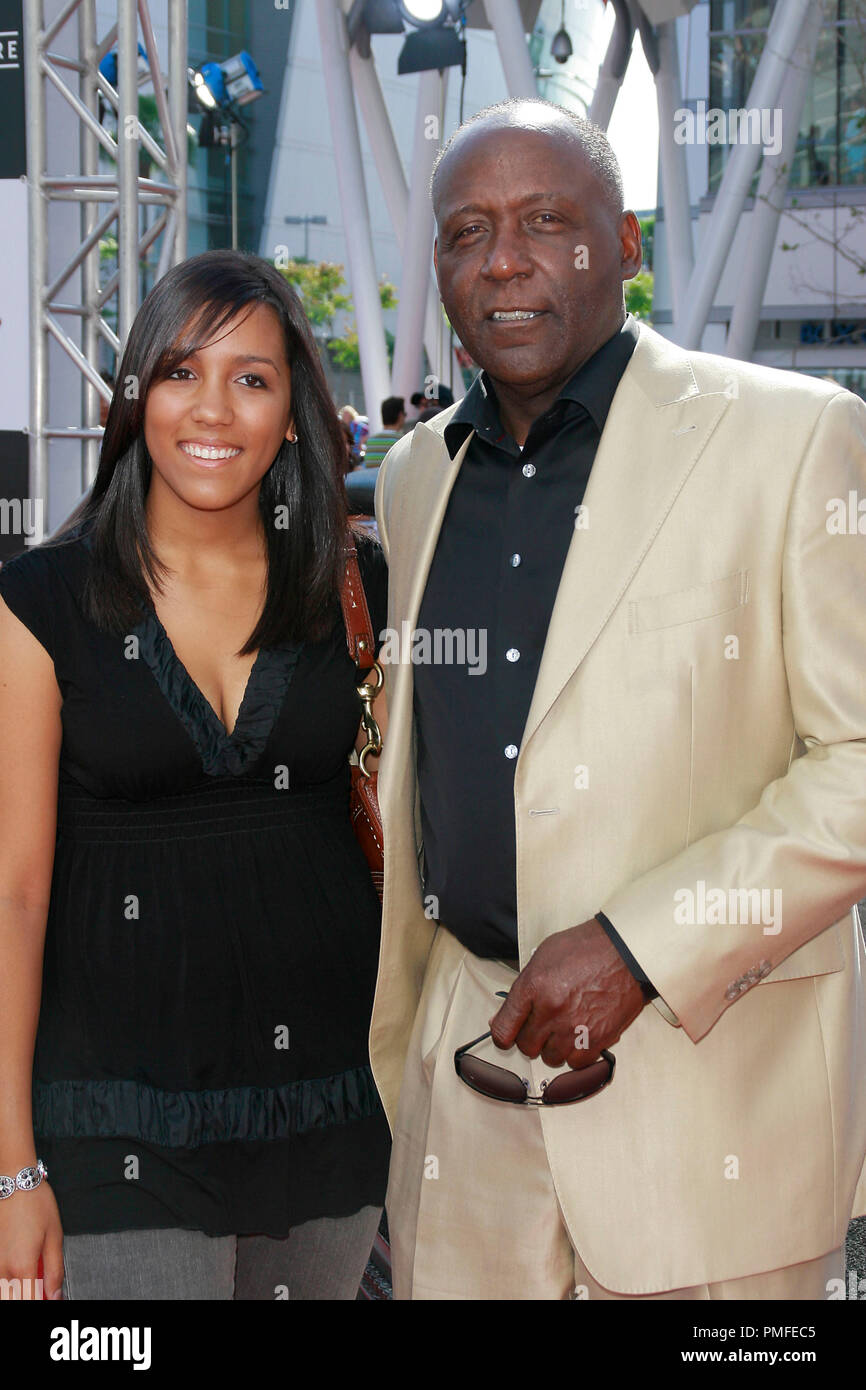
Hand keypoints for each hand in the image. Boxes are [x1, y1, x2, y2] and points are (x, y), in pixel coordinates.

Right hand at [0, 1182, 63, 1299]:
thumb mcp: (55, 1236)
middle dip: (28, 1296)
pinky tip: (18, 1267)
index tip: (49, 1298)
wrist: (14, 1181)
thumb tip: (55, 1295)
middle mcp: (2, 1269)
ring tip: (30, 1274)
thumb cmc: (35, 1203)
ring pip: (3, 1290)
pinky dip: (7, 1279)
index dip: (42, 1303)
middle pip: (12, 1299)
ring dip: (17, 1289)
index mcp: (22, 1267)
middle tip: (40, 1287)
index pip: (30, 1302)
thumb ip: (55, 1271)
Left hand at [489, 918, 646, 1069]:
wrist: (627, 951)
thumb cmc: (586, 948)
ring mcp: (574, 1027)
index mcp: (534, 986)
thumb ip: (523, 987)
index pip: (504, 1028)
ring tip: (565, 1028)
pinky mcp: (597, 1039)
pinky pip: (576, 1063)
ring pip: (551, 1058)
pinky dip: (577, 1053)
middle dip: (531, 1038)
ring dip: (555, 1047)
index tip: (507, 1035)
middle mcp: (551, 1010)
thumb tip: (507, 1015)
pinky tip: (581, 1036)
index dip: (503, 1035)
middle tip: (543, 1025)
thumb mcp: (545, 955)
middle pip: (526, 1046)